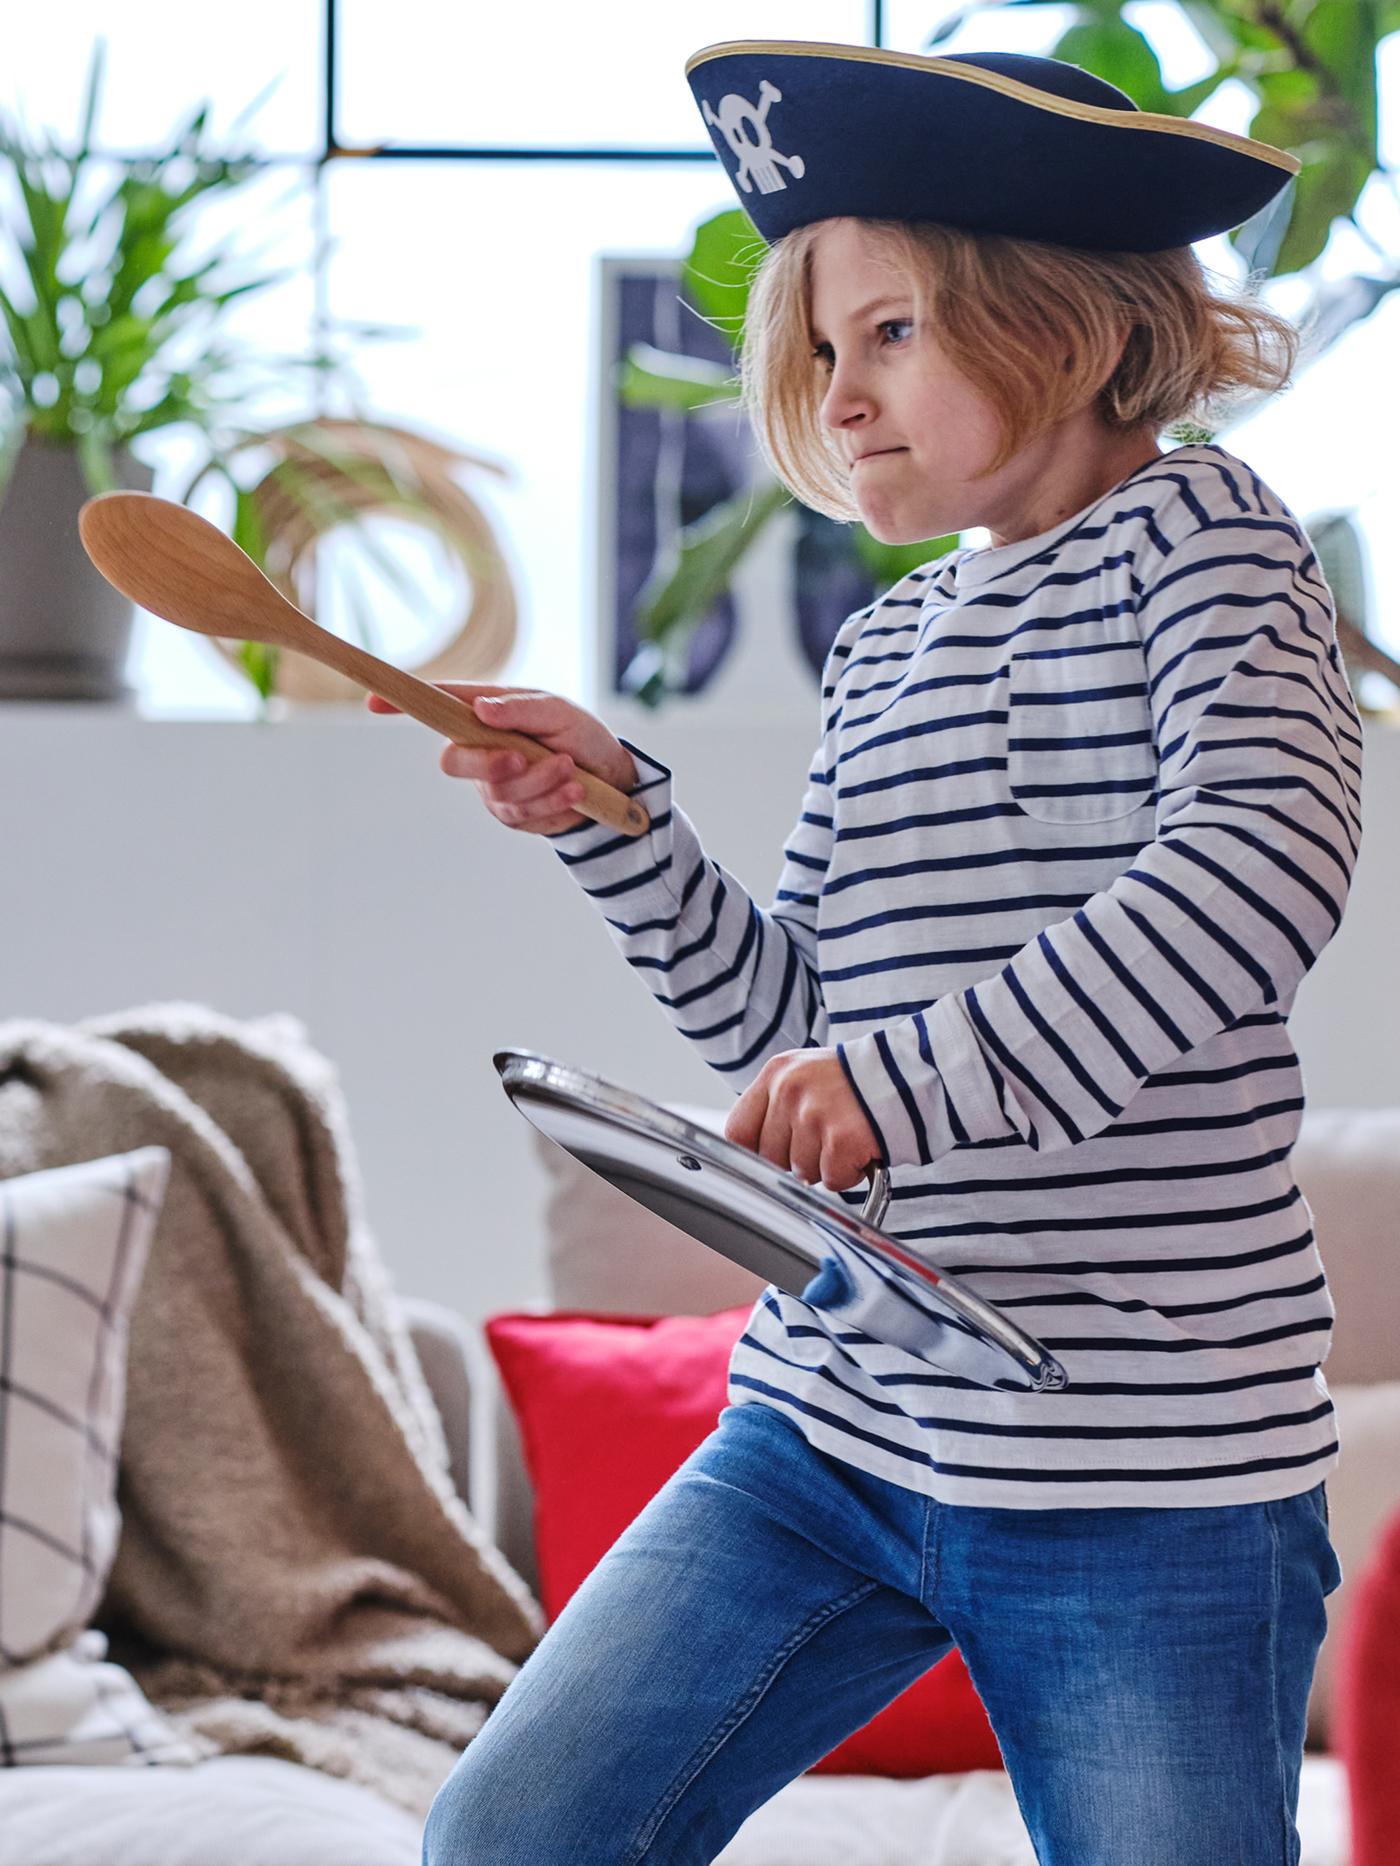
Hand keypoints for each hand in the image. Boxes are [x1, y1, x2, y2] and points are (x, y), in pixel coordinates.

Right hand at [365, 684, 638, 835]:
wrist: (611, 776)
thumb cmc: (578, 732)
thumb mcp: (558, 711)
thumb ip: (520, 709)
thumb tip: (481, 710)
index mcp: (484, 713)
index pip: (437, 706)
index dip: (403, 705)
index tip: (374, 704)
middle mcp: (481, 749)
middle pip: (453, 762)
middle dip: (487, 765)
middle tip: (520, 759)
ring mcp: (493, 785)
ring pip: (496, 792)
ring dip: (539, 782)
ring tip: (571, 769)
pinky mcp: (513, 814)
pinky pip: (521, 814)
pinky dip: (551, 801)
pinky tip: (575, 791)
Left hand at [724, 1049, 879, 1191]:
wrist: (911, 1075)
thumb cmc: (856, 1082)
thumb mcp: (805, 1074)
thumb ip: (777, 1105)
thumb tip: (753, 1152)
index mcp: (776, 1073)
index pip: (738, 1130)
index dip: (754, 1152)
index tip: (771, 1158)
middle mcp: (790, 1091)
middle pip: (770, 1157)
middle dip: (797, 1160)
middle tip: (825, 1141)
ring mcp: (814, 1114)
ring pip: (802, 1171)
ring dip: (826, 1166)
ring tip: (846, 1138)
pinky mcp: (841, 1138)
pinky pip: (832, 1179)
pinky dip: (849, 1173)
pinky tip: (860, 1149)